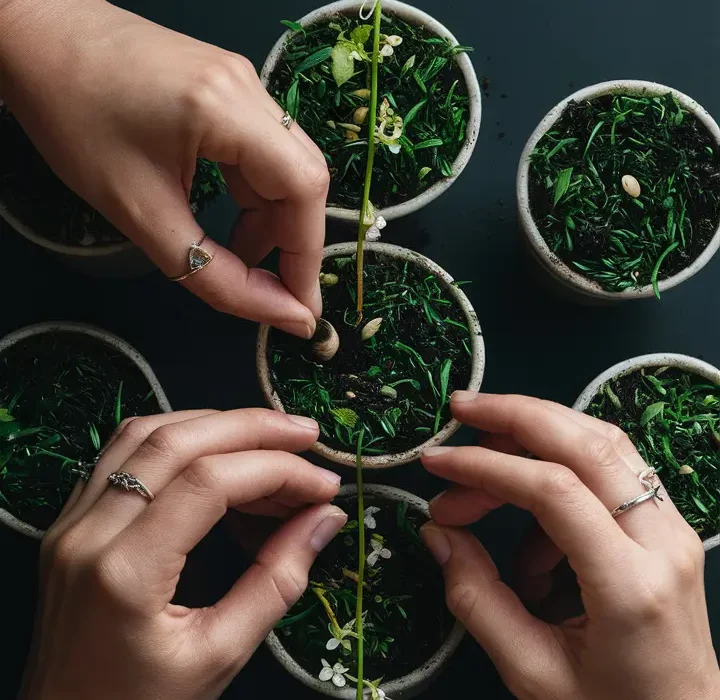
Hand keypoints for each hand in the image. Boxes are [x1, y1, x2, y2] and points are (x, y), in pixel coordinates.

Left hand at [0, 0, 327, 336]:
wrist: (35, 36)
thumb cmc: (72, 121)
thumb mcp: (141, 213)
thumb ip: (214, 275)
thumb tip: (282, 313)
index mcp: (224, 108)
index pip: (302, 189)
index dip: (308, 256)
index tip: (301, 311)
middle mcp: (248, 87)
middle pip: (304, 178)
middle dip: (290, 242)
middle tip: (267, 289)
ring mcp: (243, 82)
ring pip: (286, 168)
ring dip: (269, 221)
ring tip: (232, 254)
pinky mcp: (230, 87)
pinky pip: (264, 153)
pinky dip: (254, 196)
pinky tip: (225, 218)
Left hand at [21, 409, 345, 699]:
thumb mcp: (221, 654)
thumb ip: (279, 580)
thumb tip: (326, 518)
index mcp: (125, 572)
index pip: (209, 482)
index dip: (277, 470)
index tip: (323, 485)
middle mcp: (87, 533)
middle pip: (178, 440)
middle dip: (253, 428)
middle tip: (306, 436)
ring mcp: (70, 521)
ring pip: (145, 433)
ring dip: (214, 423)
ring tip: (268, 438)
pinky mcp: (69, 521)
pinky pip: (122, 452)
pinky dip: (176, 436)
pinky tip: (213, 448)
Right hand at [421, 392, 719, 699]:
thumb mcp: (531, 671)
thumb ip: (476, 597)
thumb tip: (437, 532)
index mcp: (630, 586)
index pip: (553, 490)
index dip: (485, 466)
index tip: (436, 465)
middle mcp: (663, 542)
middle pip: (585, 443)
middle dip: (514, 415)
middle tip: (459, 410)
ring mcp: (673, 527)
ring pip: (602, 441)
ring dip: (537, 429)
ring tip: (482, 448)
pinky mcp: (667, 525)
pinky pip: (609, 467)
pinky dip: (559, 465)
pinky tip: (527, 514)